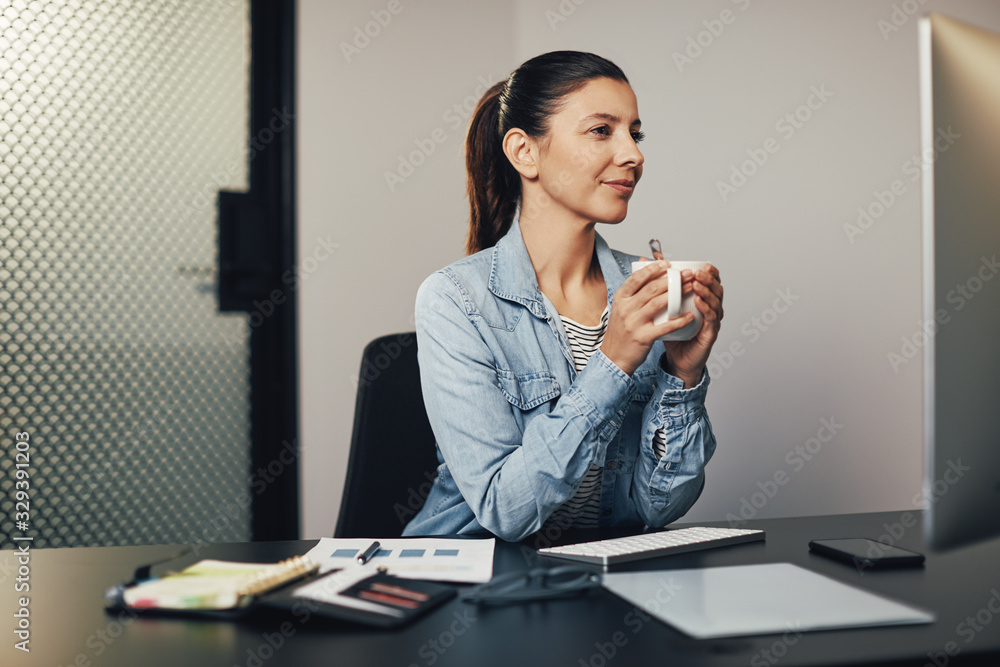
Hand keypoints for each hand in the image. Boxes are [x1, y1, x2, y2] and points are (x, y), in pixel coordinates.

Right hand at [601, 260, 697, 375]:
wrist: (613, 357)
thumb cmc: (621, 331)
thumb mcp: (621, 307)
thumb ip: (633, 289)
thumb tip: (644, 265)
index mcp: (620, 298)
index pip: (637, 278)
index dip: (653, 269)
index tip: (668, 263)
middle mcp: (625, 308)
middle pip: (651, 288)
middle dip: (672, 279)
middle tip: (687, 273)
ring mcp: (634, 323)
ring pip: (658, 303)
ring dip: (678, 294)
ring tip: (691, 288)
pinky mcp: (643, 337)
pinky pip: (664, 326)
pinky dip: (678, 320)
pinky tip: (690, 316)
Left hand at [663, 264, 723, 386]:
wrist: (676, 361)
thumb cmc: (673, 335)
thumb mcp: (665, 310)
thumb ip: (658, 290)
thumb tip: (645, 265)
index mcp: (703, 302)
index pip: (711, 283)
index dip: (710, 273)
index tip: (701, 264)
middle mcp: (711, 310)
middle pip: (716, 289)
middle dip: (708, 279)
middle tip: (698, 271)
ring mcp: (712, 323)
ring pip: (716, 302)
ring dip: (707, 291)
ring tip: (696, 283)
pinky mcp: (709, 335)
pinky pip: (710, 319)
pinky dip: (705, 308)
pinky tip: (698, 301)